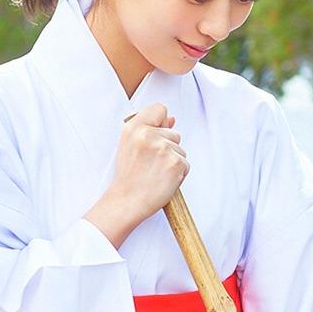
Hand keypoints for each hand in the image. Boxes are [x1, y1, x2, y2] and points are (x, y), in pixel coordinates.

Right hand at [108, 104, 187, 226]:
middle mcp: (148, 134)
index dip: (161, 123)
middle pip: (174, 133)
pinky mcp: (176, 163)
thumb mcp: (130, 145)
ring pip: (181, 149)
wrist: (126, 202)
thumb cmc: (128, 176)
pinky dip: (178, 174)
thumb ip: (150, 128)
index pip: (160, 109)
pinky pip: (186, 164)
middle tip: (150, 164)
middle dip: (167, 148)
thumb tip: (172, 119)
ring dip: (173, 161)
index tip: (153, 139)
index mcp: (133, 127)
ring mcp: (164, 148)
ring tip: (156, 173)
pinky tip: (163, 180)